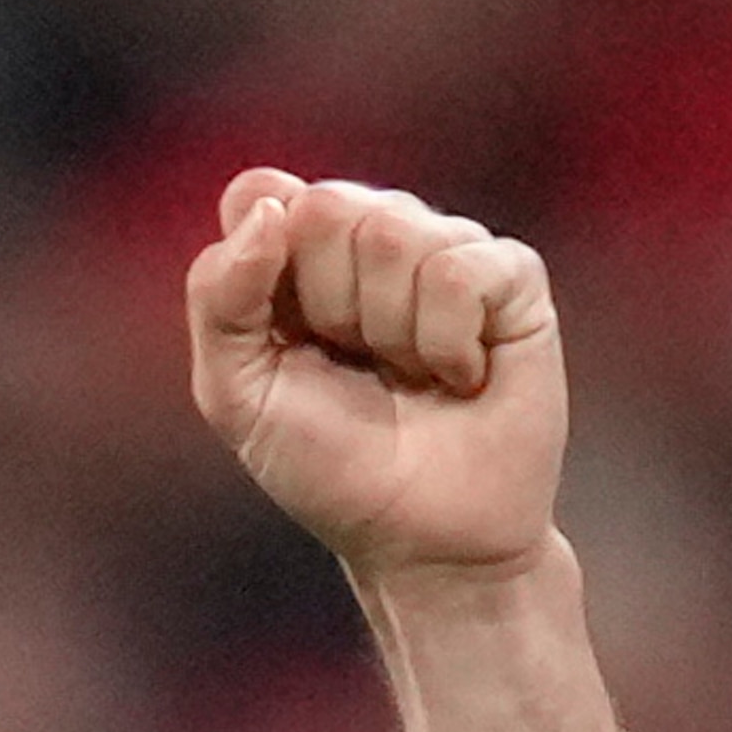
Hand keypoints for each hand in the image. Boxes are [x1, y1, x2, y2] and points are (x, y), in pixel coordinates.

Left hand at [186, 172, 566, 582]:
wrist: (425, 538)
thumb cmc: (330, 468)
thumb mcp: (236, 395)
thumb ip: (219, 298)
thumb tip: (272, 206)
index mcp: (297, 254)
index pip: (260, 192)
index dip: (265, 264)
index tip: (287, 337)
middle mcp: (372, 237)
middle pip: (328, 206)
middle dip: (329, 306)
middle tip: (356, 365)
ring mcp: (445, 249)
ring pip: (395, 232)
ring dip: (391, 332)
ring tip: (411, 377)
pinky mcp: (512, 276)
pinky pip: (461, 268)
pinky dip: (448, 341)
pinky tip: (460, 377)